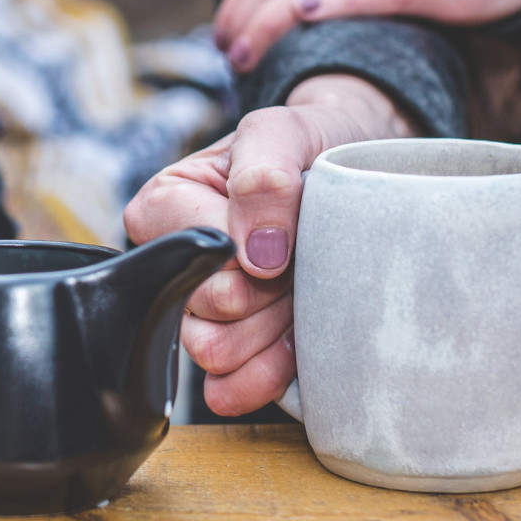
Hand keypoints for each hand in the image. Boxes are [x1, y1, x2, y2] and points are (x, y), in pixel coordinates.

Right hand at [123, 75, 414, 415]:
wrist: (356, 171)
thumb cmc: (310, 144)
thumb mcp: (284, 131)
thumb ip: (262, 176)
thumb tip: (257, 253)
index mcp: (164, 206)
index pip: (194, 258)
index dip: (249, 256)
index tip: (285, 236)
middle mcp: (172, 264)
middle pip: (207, 313)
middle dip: (268, 294)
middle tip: (302, 263)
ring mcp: (202, 313)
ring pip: (217, 354)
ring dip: (272, 331)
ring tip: (303, 296)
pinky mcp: (235, 351)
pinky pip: (230, 389)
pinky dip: (268, 375)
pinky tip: (297, 348)